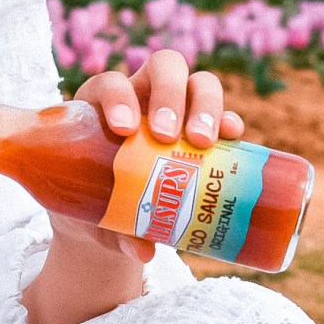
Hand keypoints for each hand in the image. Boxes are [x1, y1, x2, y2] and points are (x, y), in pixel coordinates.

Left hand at [23, 50, 244, 323]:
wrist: (104, 219)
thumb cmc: (89, 209)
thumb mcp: (94, 221)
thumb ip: (112, 234)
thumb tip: (143, 253)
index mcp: (99, 106)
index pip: (110, 84)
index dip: (118, 97)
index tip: (123, 129)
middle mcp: (139, 97)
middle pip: (163, 69)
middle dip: (170, 96)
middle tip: (169, 137)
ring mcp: (174, 108)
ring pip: (198, 83)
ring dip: (206, 105)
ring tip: (206, 141)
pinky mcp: (199, 128)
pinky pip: (221, 115)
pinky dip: (229, 122)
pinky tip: (234, 137)